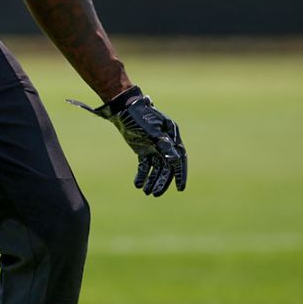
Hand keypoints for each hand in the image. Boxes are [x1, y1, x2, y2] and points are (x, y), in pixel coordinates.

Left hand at [68, 87, 186, 196]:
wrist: (122, 108)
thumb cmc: (139, 116)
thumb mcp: (151, 130)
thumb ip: (163, 144)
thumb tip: (175, 159)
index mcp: (172, 135)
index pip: (179, 158)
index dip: (180, 174)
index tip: (180, 188)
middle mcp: (165, 142)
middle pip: (167, 166)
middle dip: (162, 181)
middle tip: (155, 194)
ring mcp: (154, 146)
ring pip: (156, 168)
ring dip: (152, 180)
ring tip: (146, 192)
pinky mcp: (143, 149)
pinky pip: (145, 165)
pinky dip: (142, 174)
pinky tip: (138, 184)